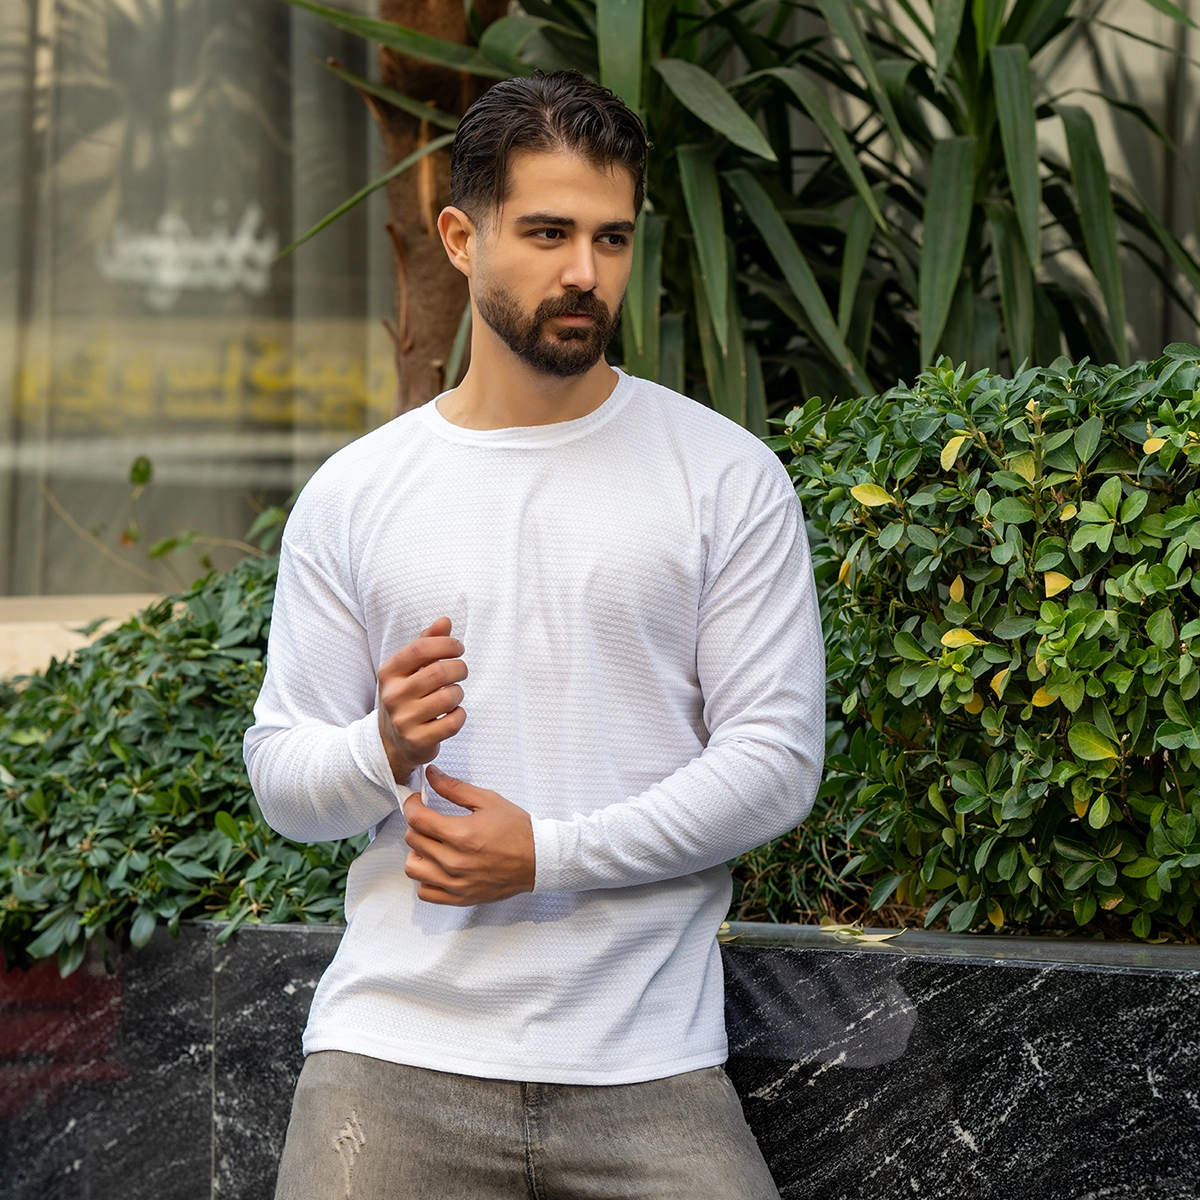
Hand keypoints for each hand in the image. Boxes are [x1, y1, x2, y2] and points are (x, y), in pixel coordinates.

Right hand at [377, 617, 466, 782]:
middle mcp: (393, 695)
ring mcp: (404, 720)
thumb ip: (427, 643)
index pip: (421, 649)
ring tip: (452, 695)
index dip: (446, 644)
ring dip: (459, 693)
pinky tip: (452, 714)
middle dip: (460, 668)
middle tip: (461, 671)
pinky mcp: (418, 740)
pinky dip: (460, 715)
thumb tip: (445, 621)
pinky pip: (453, 722)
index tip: (458, 648)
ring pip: (449, 697)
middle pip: (439, 672)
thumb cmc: (406, 698)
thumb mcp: (408, 670)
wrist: (390, 743)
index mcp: (389, 672)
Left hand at [403, 765, 535, 905]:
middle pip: (412, 840)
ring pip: (413, 868)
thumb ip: (455, 788)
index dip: (412, 804)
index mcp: (461, 834)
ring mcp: (456, 882)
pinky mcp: (460, 897)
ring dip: (418, 853)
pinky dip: (426, 878)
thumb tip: (431, 775)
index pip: (417, 819)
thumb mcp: (488, 800)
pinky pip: (425, 892)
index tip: (417, 801)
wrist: (538, 858)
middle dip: (416, 824)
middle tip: (428, 819)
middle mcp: (455, 861)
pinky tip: (438, 866)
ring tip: (432, 845)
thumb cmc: (517, 829)